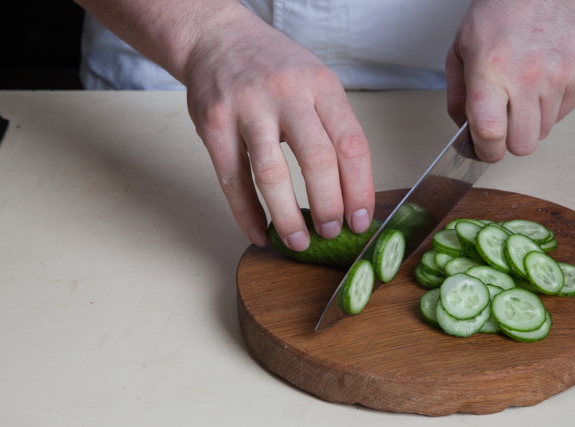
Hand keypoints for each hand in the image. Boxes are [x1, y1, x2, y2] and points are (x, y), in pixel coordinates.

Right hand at [183, 8, 374, 250]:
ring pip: (272, 173)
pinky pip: (232, 178)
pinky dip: (246, 212)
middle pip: (317, 160)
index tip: (361, 220)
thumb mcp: (315, 81)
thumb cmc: (273, 67)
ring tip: (299, 242)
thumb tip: (350, 192)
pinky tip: (259, 232)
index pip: (351, 144)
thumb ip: (333, 127)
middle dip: (328, 206)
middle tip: (332, 233)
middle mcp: (286, 94)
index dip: (360, 189)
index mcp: (321, 86)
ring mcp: (247, 108)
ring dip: (287, 216)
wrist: (216, 36)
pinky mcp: (213, 124)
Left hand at [446, 0, 574, 161]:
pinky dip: (549, 109)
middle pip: (522, 145)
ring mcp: (558, 77)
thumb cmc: (500, 14)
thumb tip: (465, 133)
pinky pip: (562, 115)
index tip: (484, 149)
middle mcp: (527, 75)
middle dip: (509, 143)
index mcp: (491, 69)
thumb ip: (458, 97)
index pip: (491, 131)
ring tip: (521, 94)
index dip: (486, 150)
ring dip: (529, 123)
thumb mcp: (461, 50)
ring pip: (543, 132)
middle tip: (503, 126)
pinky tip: (540, 85)